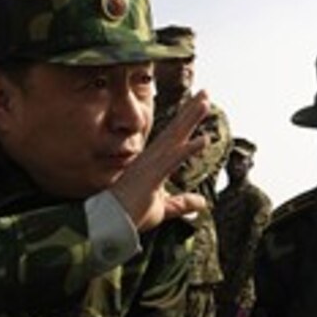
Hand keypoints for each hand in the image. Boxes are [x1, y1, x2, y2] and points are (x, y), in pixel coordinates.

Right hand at [111, 90, 210, 230]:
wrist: (110, 223)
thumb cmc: (131, 214)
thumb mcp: (164, 209)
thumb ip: (181, 204)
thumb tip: (201, 203)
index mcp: (155, 162)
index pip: (174, 137)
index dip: (187, 120)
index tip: (199, 104)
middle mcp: (153, 158)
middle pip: (176, 129)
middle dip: (191, 111)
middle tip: (206, 93)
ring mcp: (152, 164)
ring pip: (175, 137)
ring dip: (190, 119)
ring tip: (205, 102)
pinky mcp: (152, 175)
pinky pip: (173, 159)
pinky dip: (189, 148)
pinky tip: (204, 138)